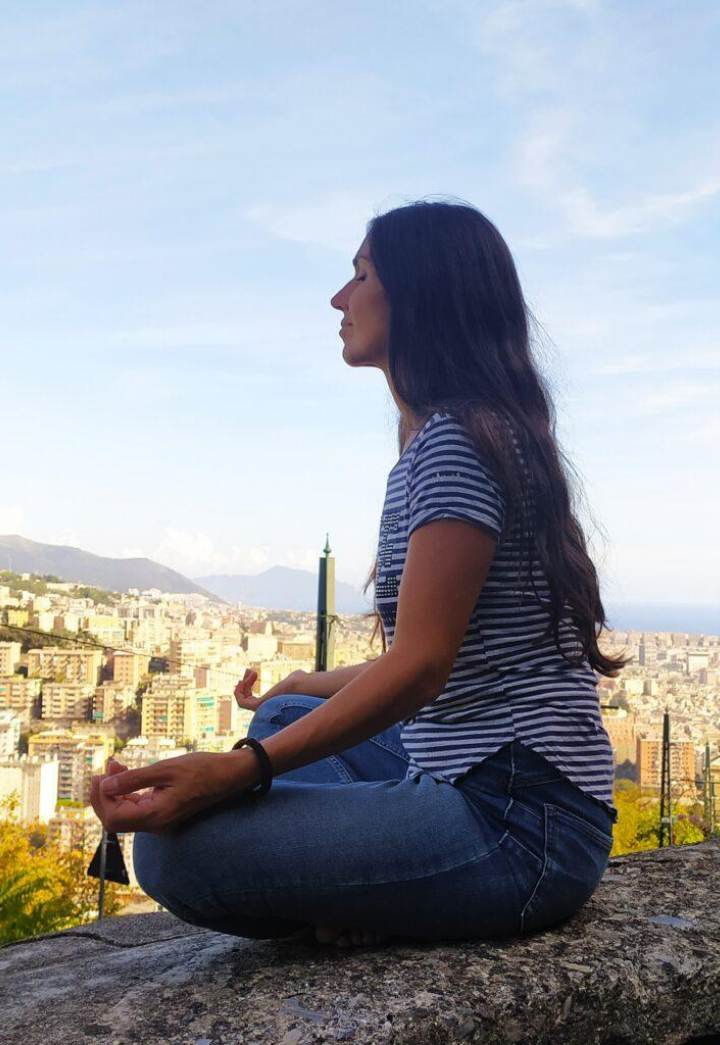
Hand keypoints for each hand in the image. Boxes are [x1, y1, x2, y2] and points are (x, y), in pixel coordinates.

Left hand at [90, 749, 259, 833]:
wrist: (229, 775)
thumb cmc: (201, 769)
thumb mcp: (165, 769)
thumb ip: (133, 780)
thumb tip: (104, 786)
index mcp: (156, 816)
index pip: (114, 818)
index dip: (101, 799)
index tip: (100, 775)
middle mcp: (156, 824)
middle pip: (116, 819)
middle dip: (105, 795)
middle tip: (104, 769)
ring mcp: (160, 820)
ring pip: (126, 813)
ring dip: (115, 791)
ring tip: (115, 765)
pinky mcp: (163, 812)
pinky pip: (138, 807)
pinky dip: (128, 792)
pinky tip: (126, 773)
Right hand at [234, 668, 306, 710]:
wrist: (299, 684)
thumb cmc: (300, 681)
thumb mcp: (293, 678)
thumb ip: (293, 678)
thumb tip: (299, 673)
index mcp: (270, 702)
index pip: (252, 698)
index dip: (248, 686)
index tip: (253, 673)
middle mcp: (264, 707)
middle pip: (245, 699)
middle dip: (244, 684)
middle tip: (250, 671)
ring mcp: (261, 708)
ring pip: (241, 701)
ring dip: (241, 686)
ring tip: (250, 672)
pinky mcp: (258, 706)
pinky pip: (241, 703)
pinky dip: (239, 691)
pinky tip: (244, 680)